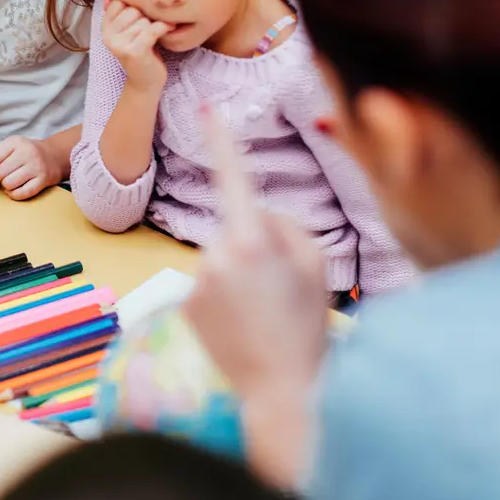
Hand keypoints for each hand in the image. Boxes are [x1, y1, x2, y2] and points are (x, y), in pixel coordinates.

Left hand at [0, 136, 62, 200]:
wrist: (54, 155)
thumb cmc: (26, 152)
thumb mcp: (9, 146)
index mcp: (15, 142)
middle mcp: (27, 153)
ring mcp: (36, 167)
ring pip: (9, 184)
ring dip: (5, 186)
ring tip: (8, 181)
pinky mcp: (43, 180)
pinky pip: (22, 193)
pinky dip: (14, 194)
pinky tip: (13, 190)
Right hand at [101, 0, 171, 91]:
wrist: (145, 81)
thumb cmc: (140, 53)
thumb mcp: (126, 33)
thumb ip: (118, 16)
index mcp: (104, 30)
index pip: (118, 3)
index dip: (132, 8)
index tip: (138, 20)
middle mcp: (108, 37)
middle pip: (132, 10)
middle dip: (144, 18)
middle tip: (147, 31)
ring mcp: (120, 45)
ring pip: (144, 20)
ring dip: (153, 27)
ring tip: (153, 37)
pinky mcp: (134, 52)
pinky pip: (152, 29)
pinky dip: (164, 28)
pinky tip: (169, 29)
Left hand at [184, 103, 328, 417]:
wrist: (280, 390)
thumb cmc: (305, 326)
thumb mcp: (315, 265)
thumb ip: (284, 227)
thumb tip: (255, 214)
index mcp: (251, 238)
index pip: (233, 177)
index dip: (221, 140)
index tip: (206, 109)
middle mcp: (215, 253)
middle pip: (236, 228)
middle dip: (256, 246)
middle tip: (281, 291)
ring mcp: (195, 280)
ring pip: (223, 258)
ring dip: (241, 276)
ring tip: (263, 313)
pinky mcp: (184, 304)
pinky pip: (209, 285)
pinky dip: (225, 299)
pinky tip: (242, 324)